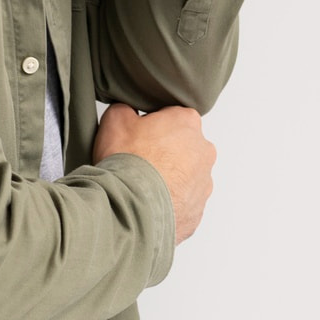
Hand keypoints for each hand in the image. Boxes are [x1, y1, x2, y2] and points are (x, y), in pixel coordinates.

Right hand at [92, 102, 216, 245]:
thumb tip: (126, 112)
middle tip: (139, 162)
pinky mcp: (197, 210)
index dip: (151, 127)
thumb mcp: (116, 119)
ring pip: (185, 177)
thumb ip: (125, 108)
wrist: (130, 207)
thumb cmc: (127, 162)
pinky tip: (149, 203)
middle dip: (164, 153)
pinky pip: (183, 203)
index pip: (172, 118)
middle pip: (182, 147)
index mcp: (188, 122)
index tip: (137, 138)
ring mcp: (204, 182)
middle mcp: (203, 150)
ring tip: (143, 186)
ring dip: (169, 179)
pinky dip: (169, 203)